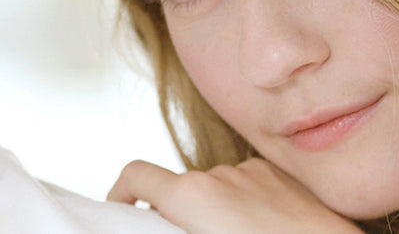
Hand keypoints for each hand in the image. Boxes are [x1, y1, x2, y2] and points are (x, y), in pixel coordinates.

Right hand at [107, 158, 363, 233]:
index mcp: (190, 195)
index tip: (120, 208)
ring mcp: (250, 170)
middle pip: (182, 188)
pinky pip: (248, 183)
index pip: (136, 175)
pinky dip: (246, 201)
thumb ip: (180, 228)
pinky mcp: (278, 173)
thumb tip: (170, 225)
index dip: (121, 192)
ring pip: (218, 187)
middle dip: (181, 213)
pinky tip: (264, 227)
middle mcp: (216, 174)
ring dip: (217, 209)